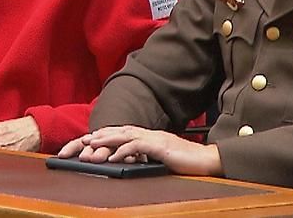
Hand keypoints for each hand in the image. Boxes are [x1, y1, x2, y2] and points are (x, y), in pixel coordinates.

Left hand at [58, 126, 221, 175]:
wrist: (208, 160)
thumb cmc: (188, 162)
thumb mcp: (163, 159)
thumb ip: (149, 157)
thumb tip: (133, 161)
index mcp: (151, 136)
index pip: (124, 132)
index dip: (107, 134)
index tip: (91, 139)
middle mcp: (151, 134)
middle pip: (121, 130)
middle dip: (101, 134)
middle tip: (83, 140)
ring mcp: (156, 139)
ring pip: (126, 135)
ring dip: (107, 139)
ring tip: (91, 144)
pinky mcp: (161, 147)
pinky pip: (139, 147)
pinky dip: (124, 151)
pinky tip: (113, 157)